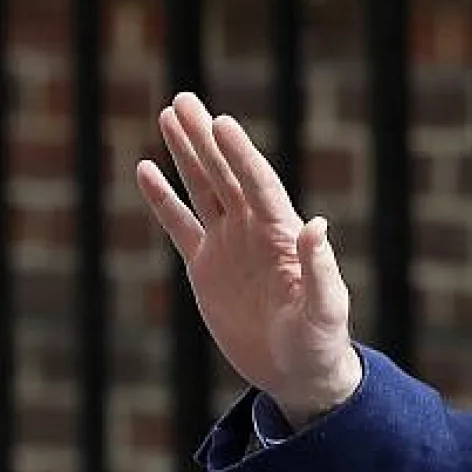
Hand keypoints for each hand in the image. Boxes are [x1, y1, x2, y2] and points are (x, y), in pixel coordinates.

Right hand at [136, 92, 362, 428]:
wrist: (299, 371)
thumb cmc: (319, 341)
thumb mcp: (325, 310)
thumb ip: (321, 270)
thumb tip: (317, 225)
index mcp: (282, 234)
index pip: (258, 183)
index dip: (239, 154)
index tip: (221, 123)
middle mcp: (254, 230)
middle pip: (226, 174)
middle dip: (204, 138)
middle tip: (183, 100)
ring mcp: (228, 245)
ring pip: (203, 188)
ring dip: (186, 154)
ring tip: (169, 115)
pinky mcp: (206, 267)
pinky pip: (180, 225)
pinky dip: (163, 199)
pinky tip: (146, 169)